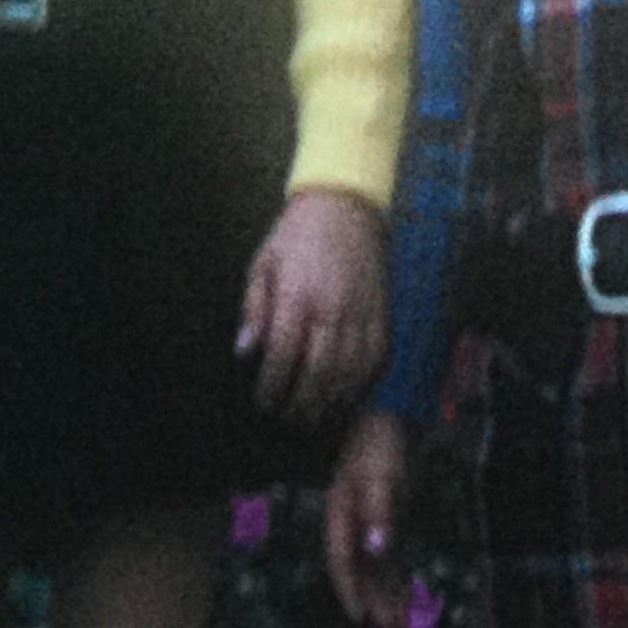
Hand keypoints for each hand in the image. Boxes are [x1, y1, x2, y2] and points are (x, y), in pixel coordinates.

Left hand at [236, 184, 385, 423]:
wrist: (346, 207)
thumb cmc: (297, 237)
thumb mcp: (262, 264)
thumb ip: (255, 310)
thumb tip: (245, 352)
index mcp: (299, 295)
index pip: (284, 355)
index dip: (272, 387)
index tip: (263, 403)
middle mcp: (334, 309)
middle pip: (318, 374)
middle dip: (300, 405)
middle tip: (286, 420)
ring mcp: (363, 315)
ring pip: (349, 375)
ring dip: (329, 404)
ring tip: (311, 419)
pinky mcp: (382, 318)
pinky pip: (375, 363)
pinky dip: (359, 388)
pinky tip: (343, 399)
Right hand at [325, 406, 413, 627]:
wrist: (398, 415)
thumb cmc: (383, 442)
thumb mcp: (382, 476)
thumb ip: (379, 513)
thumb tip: (376, 550)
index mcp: (340, 512)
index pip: (342, 559)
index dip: (350, 589)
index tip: (360, 618)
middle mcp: (353, 521)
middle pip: (360, 569)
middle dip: (373, 599)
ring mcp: (371, 520)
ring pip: (376, 566)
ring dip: (386, 593)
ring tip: (399, 625)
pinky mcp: (391, 517)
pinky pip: (391, 555)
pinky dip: (397, 575)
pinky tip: (406, 596)